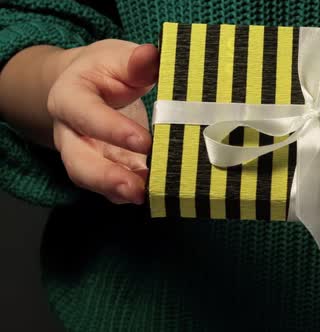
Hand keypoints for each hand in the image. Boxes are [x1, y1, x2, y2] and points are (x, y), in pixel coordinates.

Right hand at [47, 40, 158, 204]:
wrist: (91, 84)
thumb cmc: (107, 70)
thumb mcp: (118, 57)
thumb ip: (136, 61)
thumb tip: (152, 55)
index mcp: (70, 98)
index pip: (86, 115)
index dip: (112, 130)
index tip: (144, 141)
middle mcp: (70, 133)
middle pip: (77, 161)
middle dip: (105, 177)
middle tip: (136, 188)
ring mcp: (86, 155)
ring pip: (91, 180)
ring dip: (118, 192)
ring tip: (147, 196)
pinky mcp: (104, 169)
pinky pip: (111, 188)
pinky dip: (131, 193)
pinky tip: (155, 193)